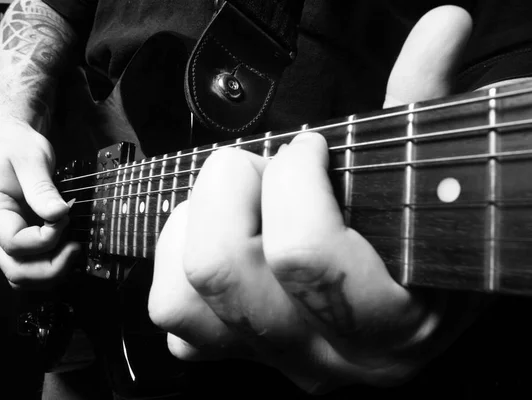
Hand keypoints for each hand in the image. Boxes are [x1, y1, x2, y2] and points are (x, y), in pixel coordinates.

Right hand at [0, 117, 79, 288]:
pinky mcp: (22, 238)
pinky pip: (33, 265)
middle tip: (76, 248)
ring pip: (23, 275)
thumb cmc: (18, 147)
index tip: (65, 219)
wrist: (14, 142)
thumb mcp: (31, 158)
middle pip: (15, 270)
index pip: (14, 242)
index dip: (44, 239)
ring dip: (51, 272)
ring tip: (74, 250)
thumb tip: (58, 214)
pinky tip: (69, 248)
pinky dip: (52, 265)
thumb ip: (42, 188)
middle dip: (50, 269)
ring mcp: (6, 237)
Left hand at [148, 6, 473, 392]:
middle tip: (257, 166)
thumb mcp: (426, 177)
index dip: (292, 176)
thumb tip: (443, 26)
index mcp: (390, 322)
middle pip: (222, 269)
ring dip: (191, 225)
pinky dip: (173, 261)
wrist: (411, 299)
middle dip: (228, 188)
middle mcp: (326, 355)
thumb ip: (422, 103)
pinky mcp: (232, 356)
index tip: (309, 148)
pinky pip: (172, 314)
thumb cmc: (418, 232)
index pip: (303, 254)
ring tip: (231, 200)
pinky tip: (212, 233)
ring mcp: (273, 357)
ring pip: (182, 298)